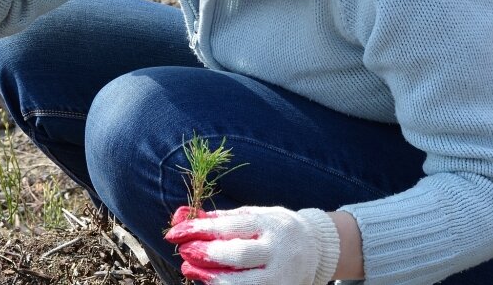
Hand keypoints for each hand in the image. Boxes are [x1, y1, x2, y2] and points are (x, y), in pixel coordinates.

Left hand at [165, 206, 339, 284]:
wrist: (316, 248)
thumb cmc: (276, 228)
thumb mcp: (256, 215)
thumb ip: (223, 218)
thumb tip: (185, 217)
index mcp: (271, 224)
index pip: (232, 225)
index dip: (201, 228)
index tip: (176, 231)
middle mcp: (278, 250)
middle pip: (238, 255)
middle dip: (207, 254)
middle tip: (184, 252)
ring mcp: (281, 276)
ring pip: (243, 283)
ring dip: (212, 278)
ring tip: (189, 270)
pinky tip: (210, 281)